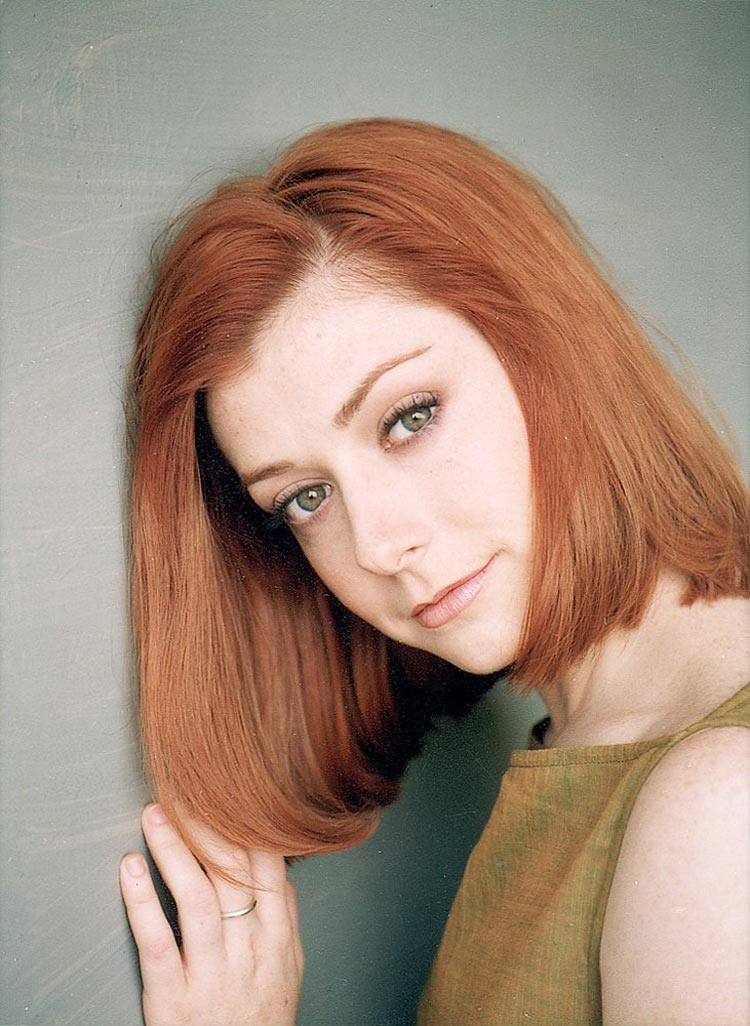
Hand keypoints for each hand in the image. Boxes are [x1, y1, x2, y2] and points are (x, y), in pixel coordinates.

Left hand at [120, 804, 302, 1025]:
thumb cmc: (263, 1021)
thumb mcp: (289, 968)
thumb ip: (284, 915)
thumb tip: (277, 868)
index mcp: (278, 936)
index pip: (267, 863)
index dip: (245, 820)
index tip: (226, 787)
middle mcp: (249, 949)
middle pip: (230, 871)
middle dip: (206, 823)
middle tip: (184, 786)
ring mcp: (212, 974)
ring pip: (196, 897)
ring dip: (173, 849)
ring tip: (155, 814)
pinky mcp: (175, 1000)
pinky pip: (157, 944)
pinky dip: (141, 902)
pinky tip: (130, 869)